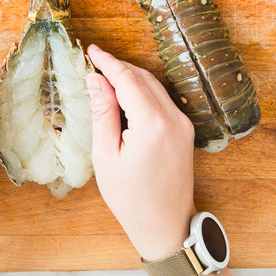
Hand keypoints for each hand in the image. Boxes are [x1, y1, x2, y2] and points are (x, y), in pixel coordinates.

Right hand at [86, 44, 196, 260]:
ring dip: (130, 78)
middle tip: (93, 63)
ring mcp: (183, 124)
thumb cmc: (131, 198)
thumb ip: (103, 113)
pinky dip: (142, 93)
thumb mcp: (106, 155)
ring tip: (104, 77)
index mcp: (153, 124)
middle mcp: (174, 119)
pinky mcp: (185, 131)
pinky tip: (124, 97)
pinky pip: (162, 101)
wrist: (165, 225)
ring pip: (154, 87)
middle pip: (143, 78)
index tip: (90, 50)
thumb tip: (96, 80)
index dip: (107, 62)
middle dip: (118, 67)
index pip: (128, 79)